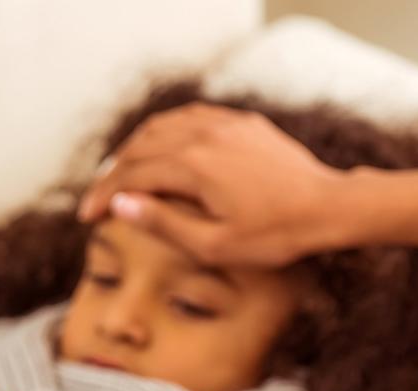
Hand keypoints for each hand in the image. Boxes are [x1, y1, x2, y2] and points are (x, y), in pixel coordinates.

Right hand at [78, 103, 351, 267]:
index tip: (87, 217)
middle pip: (140, 147)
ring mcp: (225, 124)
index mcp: (193, 165)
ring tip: (122, 174)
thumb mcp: (213, 246)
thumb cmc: (275, 235)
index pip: (131, 176)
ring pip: (162, 125)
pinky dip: (165, 132)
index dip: (103, 196)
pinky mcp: (242, 123)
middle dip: (113, 173)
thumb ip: (162, 223)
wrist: (329, 207)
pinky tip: (161, 149)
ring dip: (135, 148)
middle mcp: (204, 135)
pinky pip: (191, 117)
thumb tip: (120, 204)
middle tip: (99, 199)